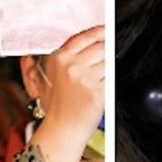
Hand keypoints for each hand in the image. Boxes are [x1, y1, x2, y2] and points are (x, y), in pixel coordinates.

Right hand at [42, 26, 105, 140]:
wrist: (62, 129)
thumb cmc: (57, 106)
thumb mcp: (49, 76)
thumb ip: (59, 57)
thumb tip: (73, 40)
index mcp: (59, 58)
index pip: (85, 36)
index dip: (101, 33)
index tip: (107, 32)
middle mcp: (71, 65)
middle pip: (102, 46)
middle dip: (109, 50)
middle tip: (110, 54)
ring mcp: (85, 77)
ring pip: (110, 61)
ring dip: (111, 66)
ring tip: (104, 75)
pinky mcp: (98, 90)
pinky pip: (112, 77)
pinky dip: (112, 79)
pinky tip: (107, 85)